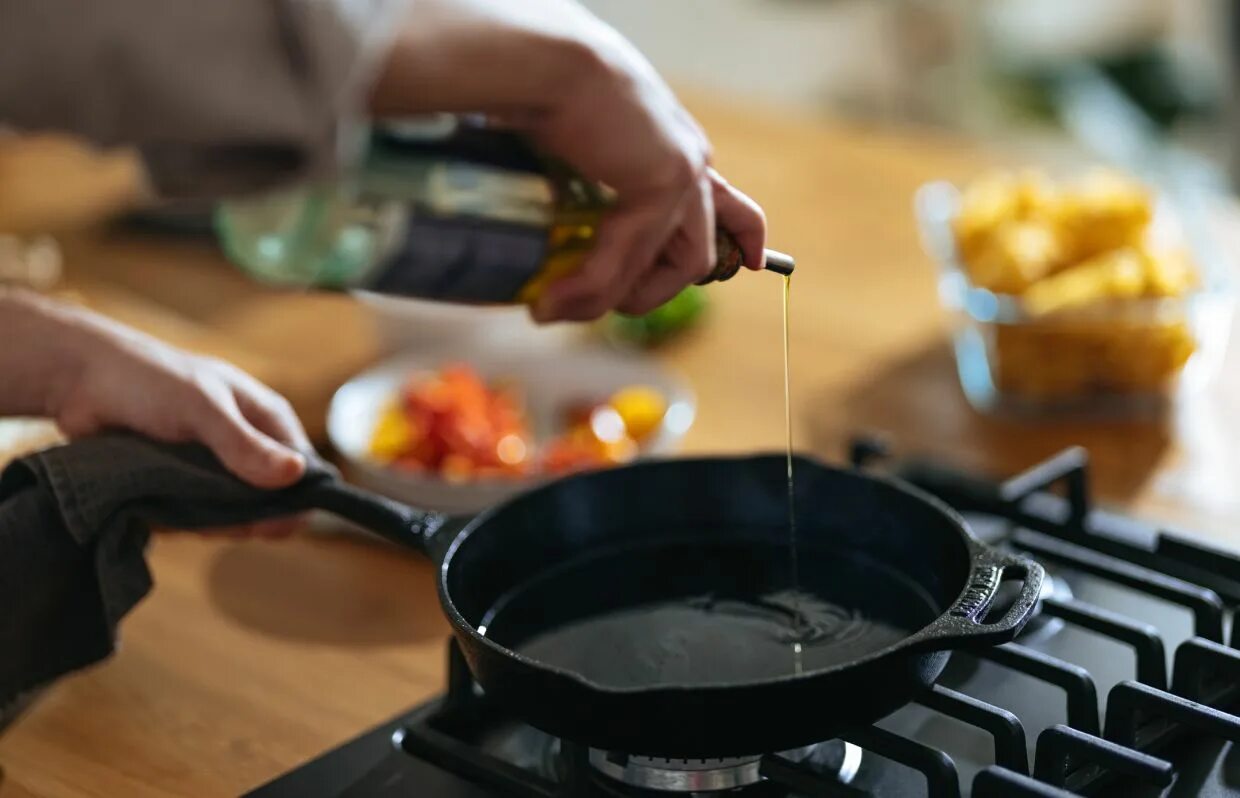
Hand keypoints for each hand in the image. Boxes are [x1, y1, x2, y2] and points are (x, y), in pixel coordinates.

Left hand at [1, 290, 308, 537]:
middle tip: (212, 520)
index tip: (268, 526)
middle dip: (245, 518)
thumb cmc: (149, 379)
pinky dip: (184, 521)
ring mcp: (215, 468)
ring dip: (211, 522)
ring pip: (233, 515)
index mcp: (266, 420)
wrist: (80, 381)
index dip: (294, 502)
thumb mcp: (202, 409)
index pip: (303, 471)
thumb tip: (295, 474)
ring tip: (181, 510)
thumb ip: (244, 445)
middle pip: (270, 501)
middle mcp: (247, 446)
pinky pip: (197, 516)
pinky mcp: (183, 485)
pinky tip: (163, 512)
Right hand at [370, 0, 767, 320]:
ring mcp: (681, 177)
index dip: (746, 236)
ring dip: (602, 300)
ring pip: (657, 270)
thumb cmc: (551, 85)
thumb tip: (553, 211)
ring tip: (553, 309)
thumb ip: (587, 176)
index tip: (754, 262)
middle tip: (601, 305)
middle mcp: (689, 162)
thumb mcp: (581, 135)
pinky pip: (621, 261)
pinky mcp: (658, 187)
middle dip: (653, 292)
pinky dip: (585, 287)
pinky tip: (550, 301)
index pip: (730, 203)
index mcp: (676, 146)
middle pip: (697, 257)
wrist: (549, 60)